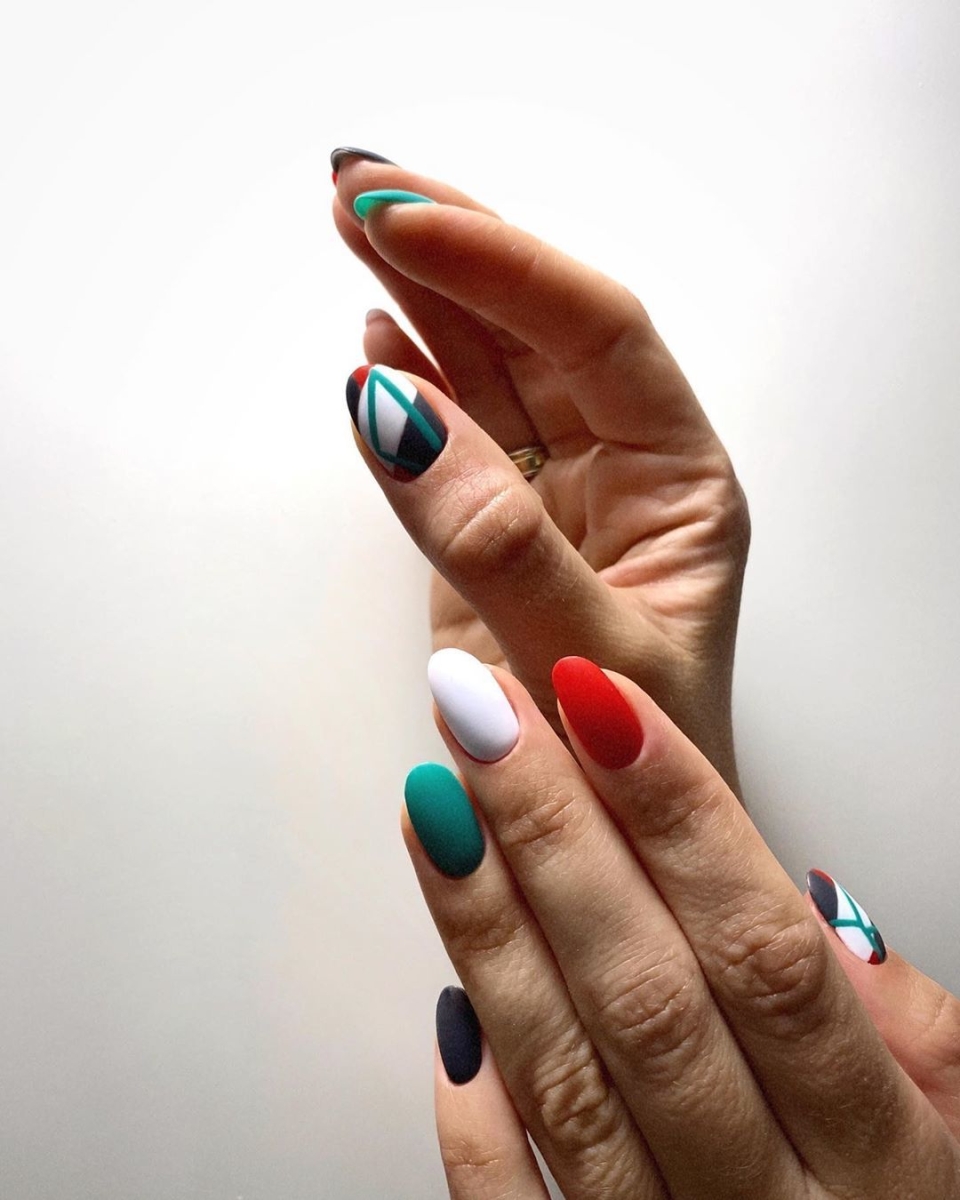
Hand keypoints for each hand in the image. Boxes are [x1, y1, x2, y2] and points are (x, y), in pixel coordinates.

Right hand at [332, 150, 749, 791]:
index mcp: (682, 481)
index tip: (407, 222)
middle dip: (453, 251)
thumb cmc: (645, 777)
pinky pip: (451, 437)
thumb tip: (401, 418)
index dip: (502, 266)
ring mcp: (553, 500)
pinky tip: (378, 339)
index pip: (598, 333)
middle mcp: (623, 474)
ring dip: (421, 296)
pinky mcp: (491, 535)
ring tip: (352, 223)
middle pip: (537, 328)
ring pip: (487, 369)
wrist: (619, 858)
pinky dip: (409, 385)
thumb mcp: (587, 657)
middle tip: (362, 189)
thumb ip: (500, 543)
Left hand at [402, 650, 959, 1197]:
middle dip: (553, 833)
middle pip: (648, 991)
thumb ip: (912, 1029)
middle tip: (480, 712)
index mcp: (884, 1155)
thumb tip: (818, 901)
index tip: (597, 699)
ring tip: (434, 801)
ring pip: (565, 1078)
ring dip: (488, 927)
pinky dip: (473, 1116)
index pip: (764, 949)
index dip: (677, 812)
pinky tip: (440, 998)